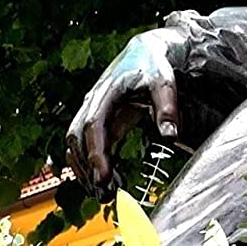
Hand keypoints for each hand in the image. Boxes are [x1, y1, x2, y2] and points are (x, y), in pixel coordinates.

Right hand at [65, 29, 182, 199]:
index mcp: (105, 93)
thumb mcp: (164, 82)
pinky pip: (85, 146)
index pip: (93, 126)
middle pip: (77, 139)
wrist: (145, 52)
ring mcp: (91, 112)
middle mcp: (92, 103)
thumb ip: (167, 108)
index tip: (102, 177)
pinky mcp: (97, 121)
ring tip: (105, 193)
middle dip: (87, 168)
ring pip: (75, 146)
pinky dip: (91, 164)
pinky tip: (107, 181)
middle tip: (104, 193)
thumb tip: (170, 136)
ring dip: (86, 170)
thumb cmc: (153, 66)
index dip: (96, 153)